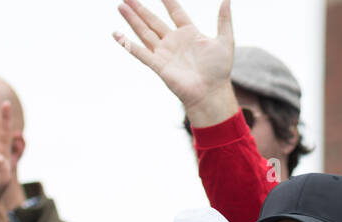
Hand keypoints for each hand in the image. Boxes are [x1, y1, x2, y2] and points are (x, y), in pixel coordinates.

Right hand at [113, 0, 238, 127]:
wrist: (211, 93)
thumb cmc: (220, 70)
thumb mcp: (225, 40)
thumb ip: (224, 19)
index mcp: (189, 33)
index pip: (175, 11)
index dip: (167, 0)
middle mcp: (174, 41)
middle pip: (153, 20)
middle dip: (140, 8)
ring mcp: (165, 53)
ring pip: (144, 32)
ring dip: (132, 19)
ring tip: (121, 6)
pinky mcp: (158, 65)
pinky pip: (140, 52)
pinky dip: (127, 44)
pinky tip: (116, 34)